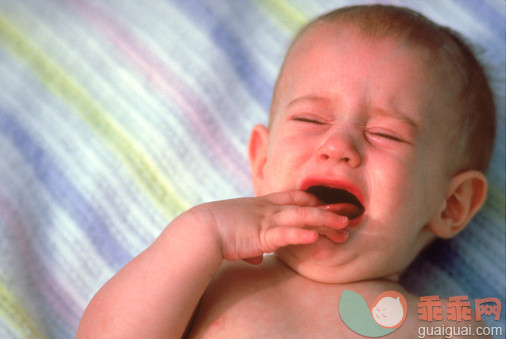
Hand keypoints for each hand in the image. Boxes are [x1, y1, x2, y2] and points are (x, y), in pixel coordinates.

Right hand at [189, 190, 348, 264]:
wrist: (198, 230)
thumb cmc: (213, 231)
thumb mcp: (235, 233)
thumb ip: (248, 246)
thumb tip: (254, 258)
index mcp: (261, 205)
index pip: (292, 198)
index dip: (311, 200)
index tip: (327, 203)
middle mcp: (266, 209)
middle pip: (304, 206)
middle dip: (327, 210)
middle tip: (348, 214)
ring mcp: (264, 220)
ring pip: (301, 218)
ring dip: (324, 221)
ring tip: (344, 226)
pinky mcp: (259, 235)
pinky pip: (284, 234)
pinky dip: (300, 235)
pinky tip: (316, 237)